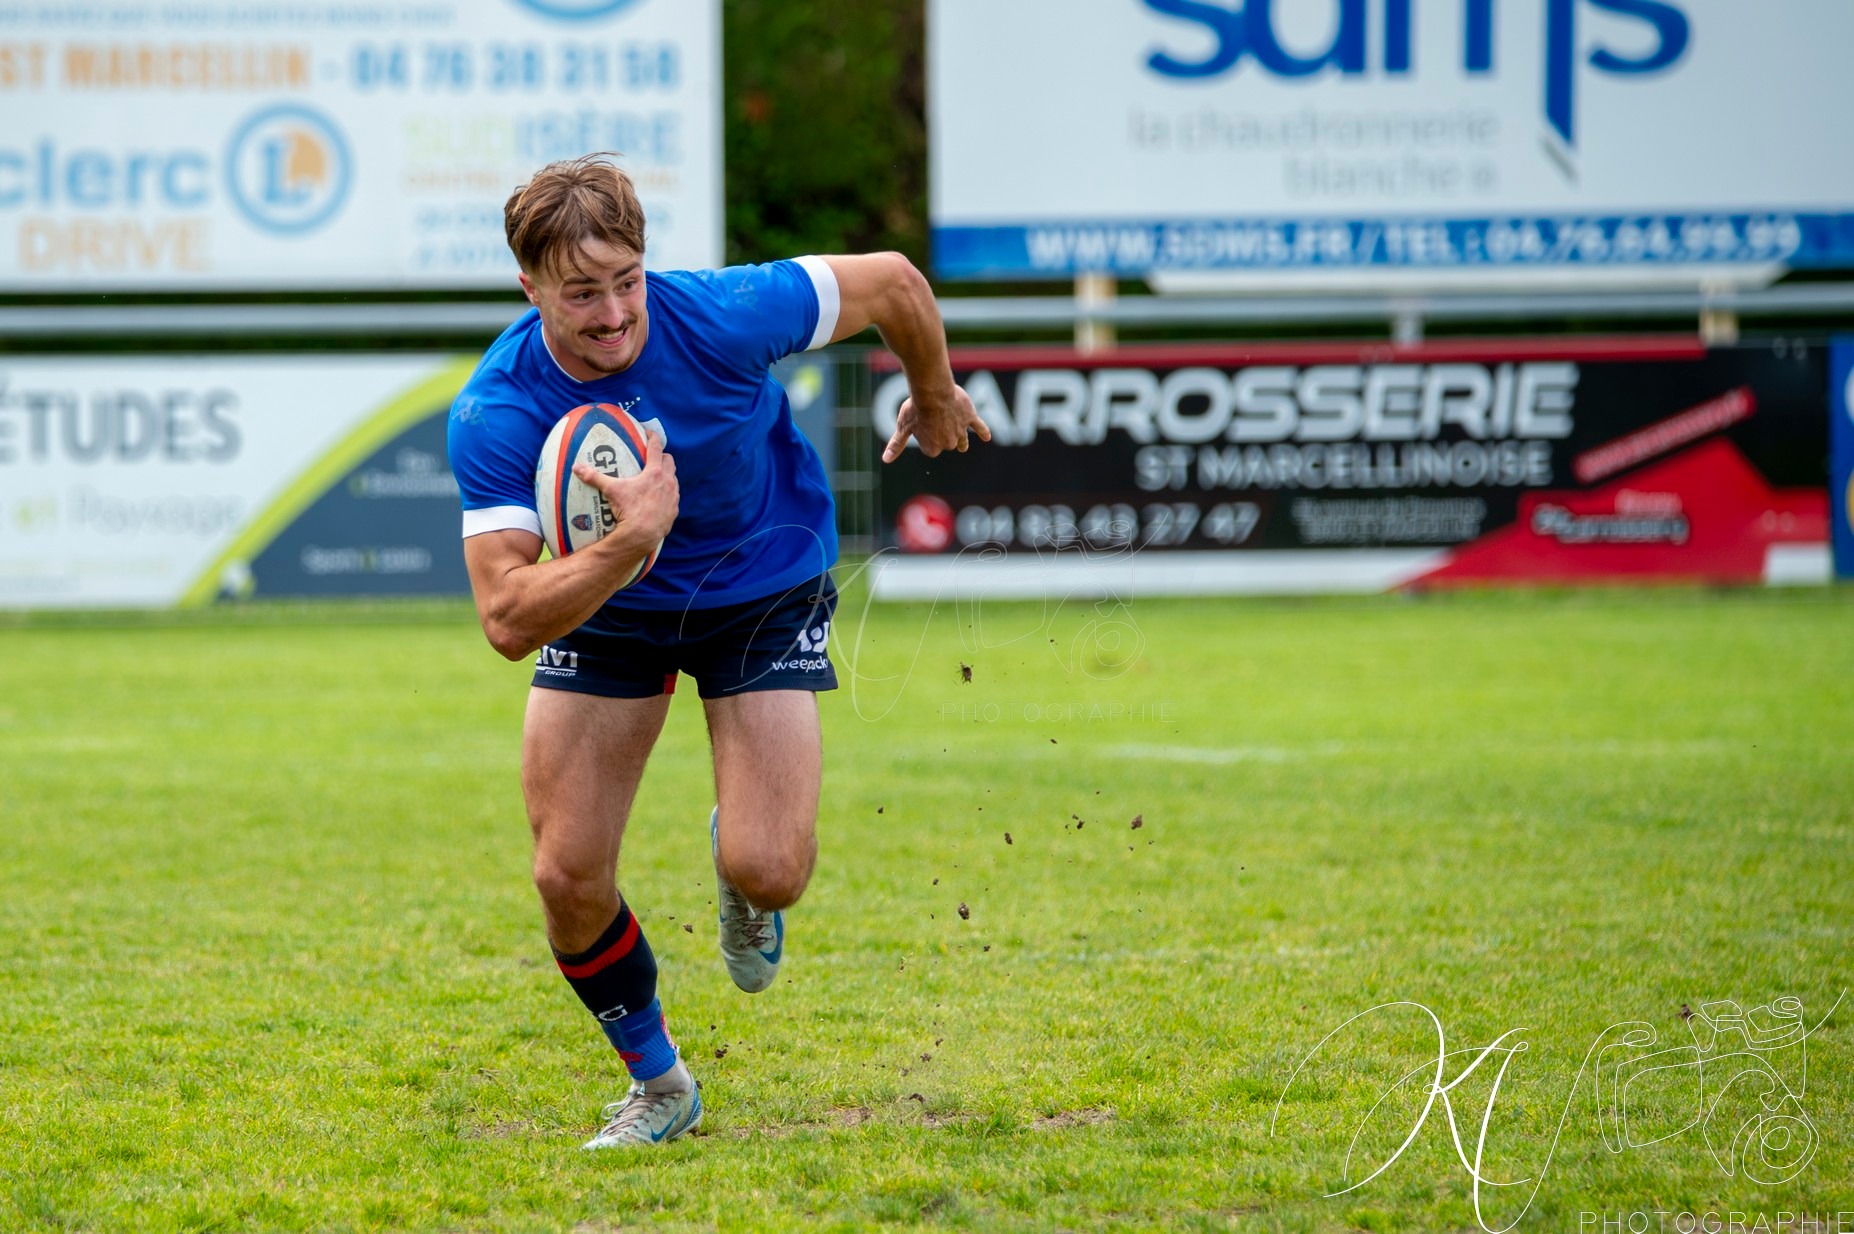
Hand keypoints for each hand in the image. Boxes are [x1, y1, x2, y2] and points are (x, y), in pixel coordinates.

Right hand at [573, 430, 678, 548]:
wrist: (642, 534)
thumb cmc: (628, 511)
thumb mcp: (611, 491)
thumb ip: (595, 478)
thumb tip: (577, 468)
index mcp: (654, 472)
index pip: (656, 448)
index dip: (653, 437)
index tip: (649, 433)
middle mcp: (668, 482)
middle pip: (669, 461)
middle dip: (662, 457)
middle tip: (653, 458)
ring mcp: (673, 496)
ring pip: (674, 479)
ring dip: (667, 476)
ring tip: (656, 478)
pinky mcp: (674, 510)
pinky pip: (673, 497)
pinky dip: (667, 494)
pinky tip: (658, 499)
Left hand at [883, 384, 991, 462]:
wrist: (932, 391)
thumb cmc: (915, 409)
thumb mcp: (903, 427)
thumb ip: (896, 444)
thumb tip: (885, 460)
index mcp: (932, 448)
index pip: (930, 447)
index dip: (925, 437)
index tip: (921, 426)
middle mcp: (948, 443)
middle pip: (946, 443)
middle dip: (942, 435)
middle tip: (935, 421)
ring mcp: (961, 431)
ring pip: (962, 440)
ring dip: (961, 442)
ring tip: (963, 447)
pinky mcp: (970, 418)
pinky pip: (979, 427)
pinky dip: (983, 432)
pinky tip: (987, 437)